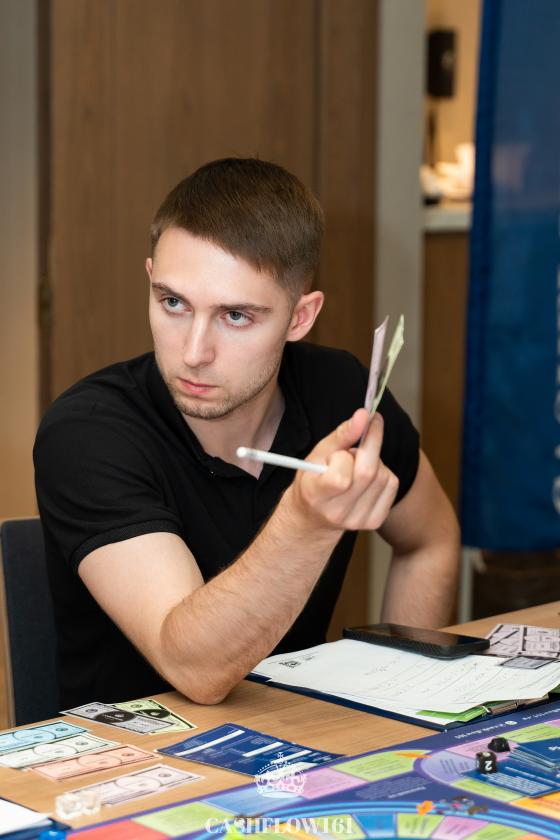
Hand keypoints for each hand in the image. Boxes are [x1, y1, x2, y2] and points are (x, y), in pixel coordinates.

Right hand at [288, 408, 398, 531]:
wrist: (313, 517)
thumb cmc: (313, 480)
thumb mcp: (316, 455)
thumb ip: (341, 435)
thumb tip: (363, 415)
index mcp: (316, 495)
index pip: (341, 477)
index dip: (354, 449)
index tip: (367, 421)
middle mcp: (337, 512)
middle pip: (368, 472)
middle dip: (370, 446)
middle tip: (361, 439)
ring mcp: (357, 520)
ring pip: (383, 476)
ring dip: (374, 461)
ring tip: (355, 466)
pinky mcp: (374, 522)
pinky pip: (392, 486)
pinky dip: (383, 474)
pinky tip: (366, 478)